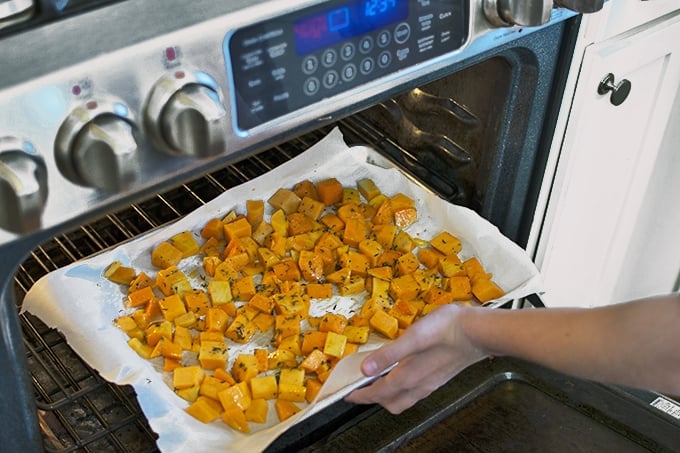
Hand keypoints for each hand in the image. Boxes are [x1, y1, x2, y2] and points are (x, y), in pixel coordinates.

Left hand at [345, 304, 487, 413]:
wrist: (479, 332)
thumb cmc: (449, 329)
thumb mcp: (415, 337)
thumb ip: (389, 354)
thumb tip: (365, 369)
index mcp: (409, 376)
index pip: (378, 393)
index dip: (360, 395)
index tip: (347, 395)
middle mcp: (419, 384)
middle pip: (391, 402)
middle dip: (373, 399)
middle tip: (359, 389)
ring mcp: (431, 383)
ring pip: (404, 399)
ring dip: (387, 395)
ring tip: (377, 382)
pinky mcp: (439, 377)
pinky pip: (415, 392)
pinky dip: (402, 389)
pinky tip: (402, 374)